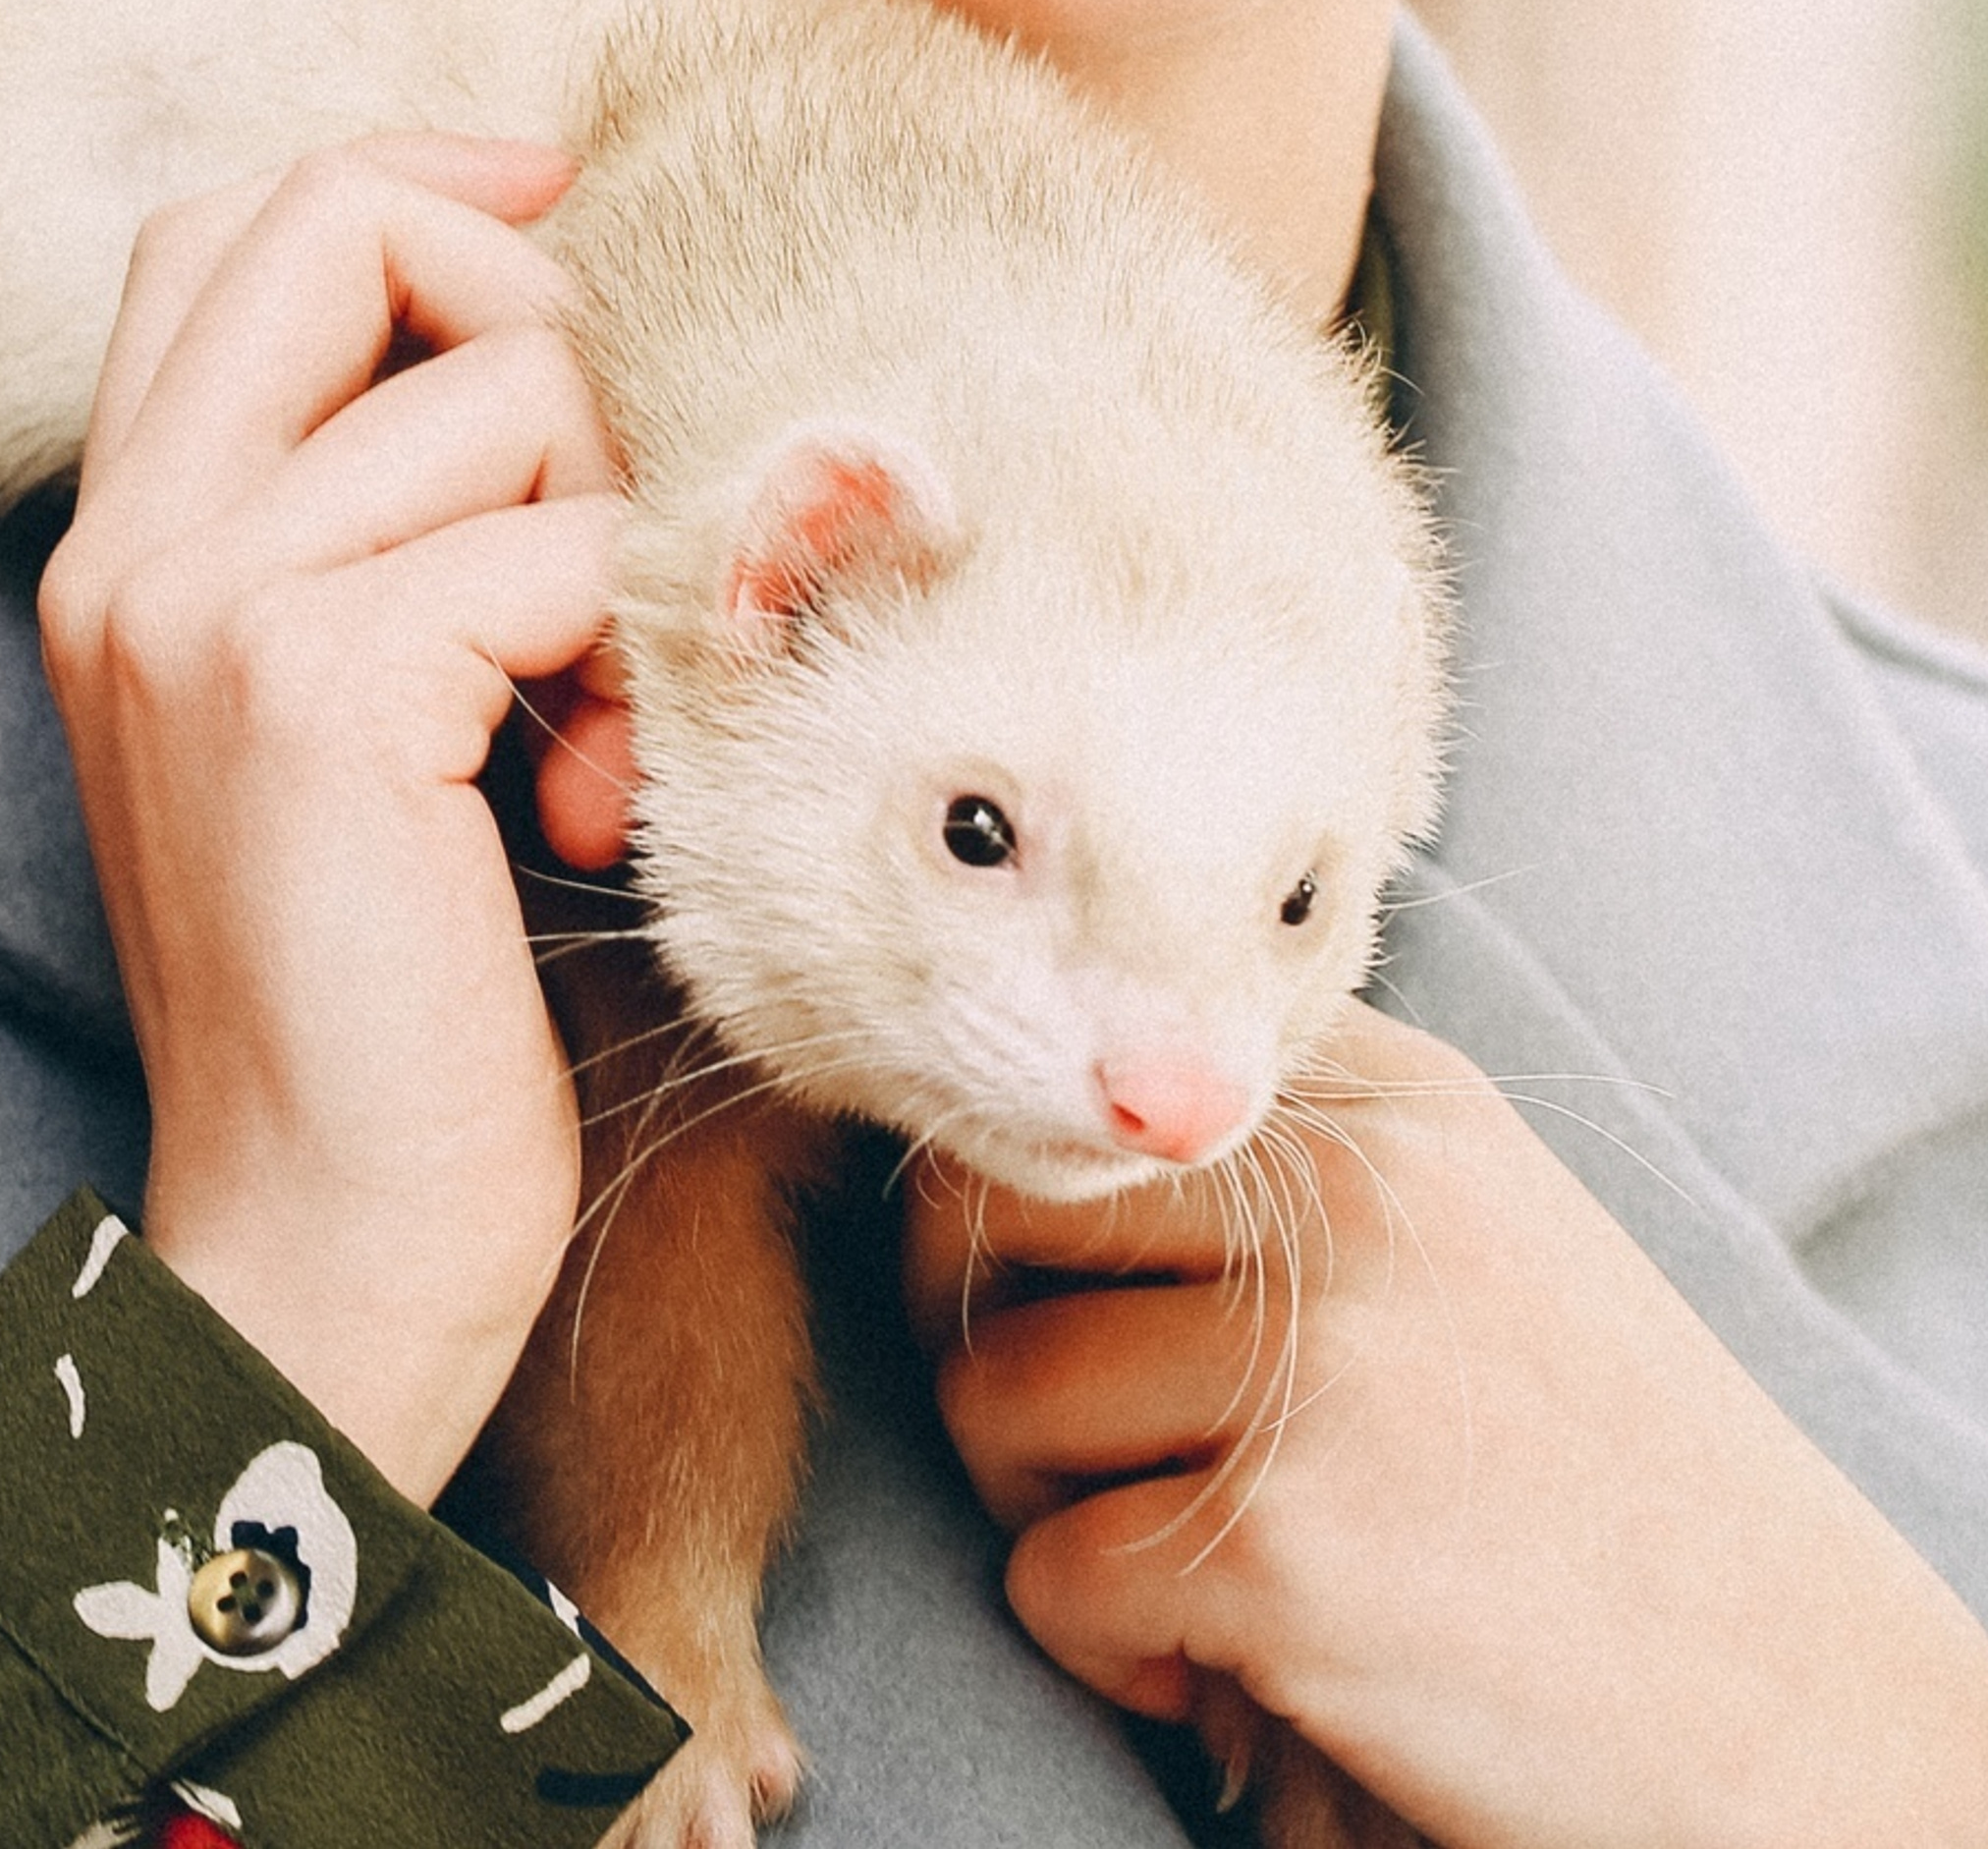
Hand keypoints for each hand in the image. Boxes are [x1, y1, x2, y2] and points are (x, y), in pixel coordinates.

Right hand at [41, 133, 631, 1504]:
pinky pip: (557, 544)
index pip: (238, 228)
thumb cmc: (379, 998)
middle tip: (611, 515)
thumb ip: (387, 531)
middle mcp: (137, 542)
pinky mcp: (317, 684)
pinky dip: (629, 650)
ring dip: (615, 528)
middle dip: (540, 312)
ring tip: (602, 726)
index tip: (554, 236)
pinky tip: (606, 802)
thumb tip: (559, 350)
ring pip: (503, 383)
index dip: (411, 190)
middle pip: (342, 224)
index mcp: (126, 539)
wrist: (316, 1253)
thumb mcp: (356, 721)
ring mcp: (207, 601)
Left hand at [906, 1002, 1987, 1848]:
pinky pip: (1051, 1575)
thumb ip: (1294, 1172)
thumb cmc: (1611, 1485)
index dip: (1015, 1198)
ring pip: (996, 1394)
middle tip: (1067, 1450)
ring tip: (1167, 1568)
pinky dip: (1104, 1646)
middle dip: (983, 1337)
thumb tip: (1022, 1167)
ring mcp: (1313, 1366)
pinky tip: (1224, 1671)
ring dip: (1039, 1506)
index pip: (1087, 1079)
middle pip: (992, 1207)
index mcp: (1393, 1105)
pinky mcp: (1280, 1546)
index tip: (1041, 1296)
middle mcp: (1348, 1201)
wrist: (1802, 1707)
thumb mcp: (1482, 1237)